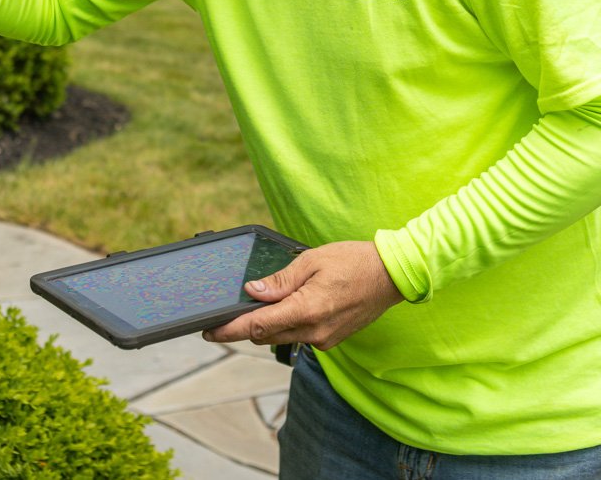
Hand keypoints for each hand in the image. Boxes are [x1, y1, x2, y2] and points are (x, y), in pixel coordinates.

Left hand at [203, 241, 403, 351]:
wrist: (391, 276)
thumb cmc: (354, 261)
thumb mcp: (311, 261)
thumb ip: (280, 280)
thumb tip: (252, 292)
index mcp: (307, 310)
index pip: (257, 326)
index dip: (229, 330)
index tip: (209, 331)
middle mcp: (314, 331)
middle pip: (265, 336)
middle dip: (244, 327)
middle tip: (228, 314)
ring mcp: (324, 339)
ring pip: (281, 338)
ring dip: (266, 326)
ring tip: (258, 306)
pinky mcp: (330, 340)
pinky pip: (298, 337)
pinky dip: (286, 325)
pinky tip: (287, 308)